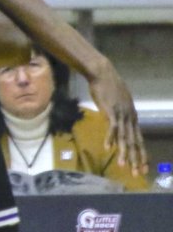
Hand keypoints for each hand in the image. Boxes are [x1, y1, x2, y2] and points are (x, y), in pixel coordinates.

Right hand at [88, 59, 147, 176]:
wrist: (102, 74)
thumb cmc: (108, 86)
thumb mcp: (119, 102)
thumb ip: (120, 113)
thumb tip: (118, 120)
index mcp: (132, 117)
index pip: (139, 139)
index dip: (141, 153)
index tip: (143, 166)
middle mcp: (130, 118)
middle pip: (134, 142)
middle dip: (136, 159)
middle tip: (139, 173)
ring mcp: (121, 115)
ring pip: (124, 138)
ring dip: (124, 153)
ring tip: (124, 167)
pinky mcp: (110, 112)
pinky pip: (111, 128)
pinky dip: (110, 139)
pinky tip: (108, 148)